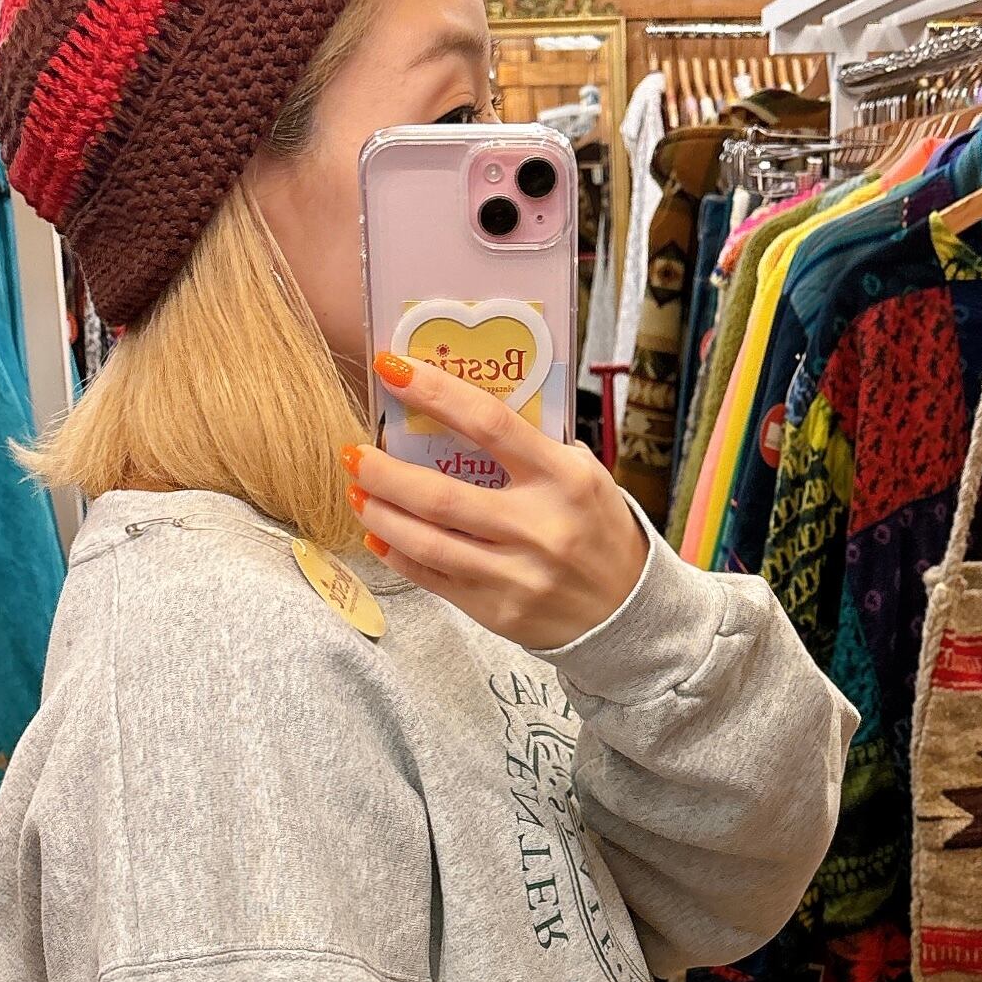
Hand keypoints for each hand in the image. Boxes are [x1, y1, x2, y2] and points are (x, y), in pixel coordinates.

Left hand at [342, 351, 647, 650]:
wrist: (628, 612)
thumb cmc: (597, 529)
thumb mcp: (584, 476)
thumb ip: (532, 447)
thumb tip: (457, 410)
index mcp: (564, 478)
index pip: (489, 423)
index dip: (434, 393)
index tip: (391, 369)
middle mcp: (540, 527)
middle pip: (441, 495)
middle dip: (384, 472)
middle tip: (353, 452)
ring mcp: (517, 575)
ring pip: (427, 542)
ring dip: (381, 514)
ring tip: (357, 493)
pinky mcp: (498, 612)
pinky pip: (433, 578)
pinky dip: (399, 554)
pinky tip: (380, 536)